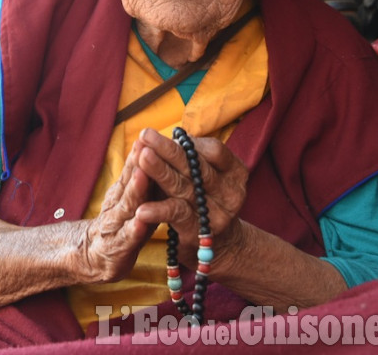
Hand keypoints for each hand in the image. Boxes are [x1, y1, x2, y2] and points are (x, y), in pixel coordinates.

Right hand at [78, 140, 156, 283]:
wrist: (92, 255)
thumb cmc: (122, 224)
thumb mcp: (132, 200)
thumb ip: (146, 181)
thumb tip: (167, 154)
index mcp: (123, 192)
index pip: (132, 170)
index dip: (139, 153)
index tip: (148, 135)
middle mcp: (117, 205)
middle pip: (128, 182)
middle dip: (136, 164)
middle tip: (144, 146)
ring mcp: (115, 226)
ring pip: (126, 206)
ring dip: (134, 190)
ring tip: (142, 174)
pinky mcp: (117, 249)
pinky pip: (127, 238)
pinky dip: (133, 229)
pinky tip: (140, 220)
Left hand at [132, 128, 247, 269]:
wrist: (219, 244)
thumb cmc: (202, 197)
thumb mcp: (203, 176)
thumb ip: (188, 158)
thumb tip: (163, 137)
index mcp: (235, 173)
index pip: (214, 151)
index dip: (190, 142)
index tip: (168, 133)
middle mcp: (230, 193)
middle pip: (196, 167)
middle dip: (168, 150)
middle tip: (146, 134)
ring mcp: (216, 214)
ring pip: (184, 187)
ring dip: (160, 171)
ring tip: (142, 157)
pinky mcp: (198, 232)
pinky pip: (176, 215)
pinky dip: (158, 210)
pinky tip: (141, 208)